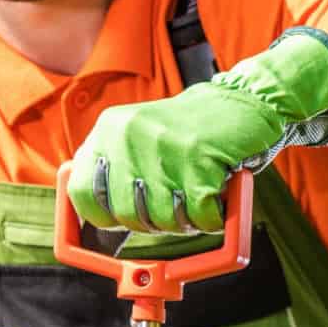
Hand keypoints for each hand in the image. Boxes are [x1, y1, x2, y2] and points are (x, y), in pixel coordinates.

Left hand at [68, 27, 327, 232]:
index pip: (83, 192)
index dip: (105, 218)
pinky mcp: (199, 156)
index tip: (124, 222)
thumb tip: (94, 222)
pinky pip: (200, 215)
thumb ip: (115, 170)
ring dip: (188, 222)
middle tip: (174, 210)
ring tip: (198, 197)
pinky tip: (218, 197)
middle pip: (127, 214)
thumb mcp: (140, 139)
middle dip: (154, 225)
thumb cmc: (192, 132)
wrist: (244, 101)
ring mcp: (163, 144)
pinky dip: (213, 217)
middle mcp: (129, 133)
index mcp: (109, 130)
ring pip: (164, 219)